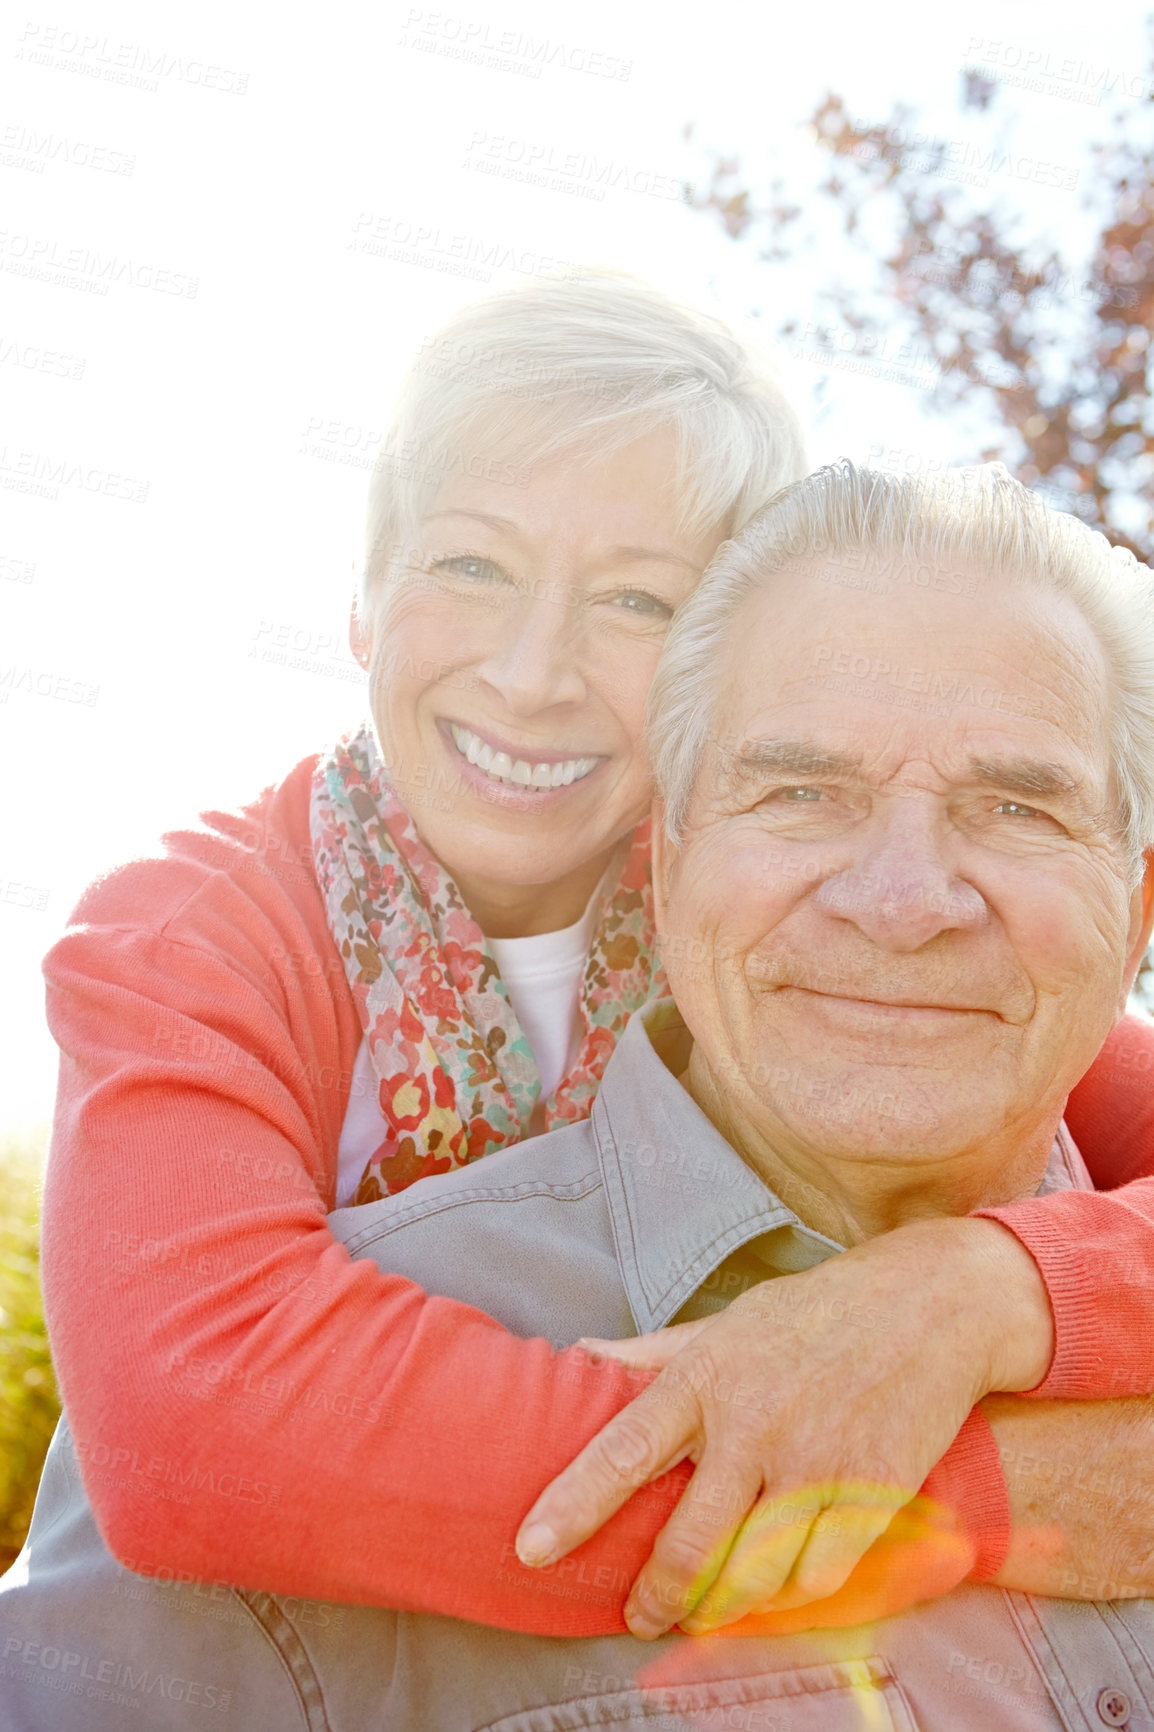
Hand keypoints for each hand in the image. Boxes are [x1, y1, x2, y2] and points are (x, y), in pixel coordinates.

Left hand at [516, 1215, 1052, 1637]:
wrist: (929, 1304)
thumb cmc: (815, 1313)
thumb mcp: (727, 1321)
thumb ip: (652, 1353)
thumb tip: (579, 1357)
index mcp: (704, 1377)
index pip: (621, 1450)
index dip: (572, 1506)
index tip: (530, 1550)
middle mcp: (752, 1424)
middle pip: (687, 1541)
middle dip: (656, 1595)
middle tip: (640, 1614)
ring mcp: (814, 1462)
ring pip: (751, 1575)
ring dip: (720, 1609)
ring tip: (705, 1614)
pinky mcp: (870, 1492)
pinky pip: (819, 1578)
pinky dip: (790, 1601)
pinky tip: (775, 1597)